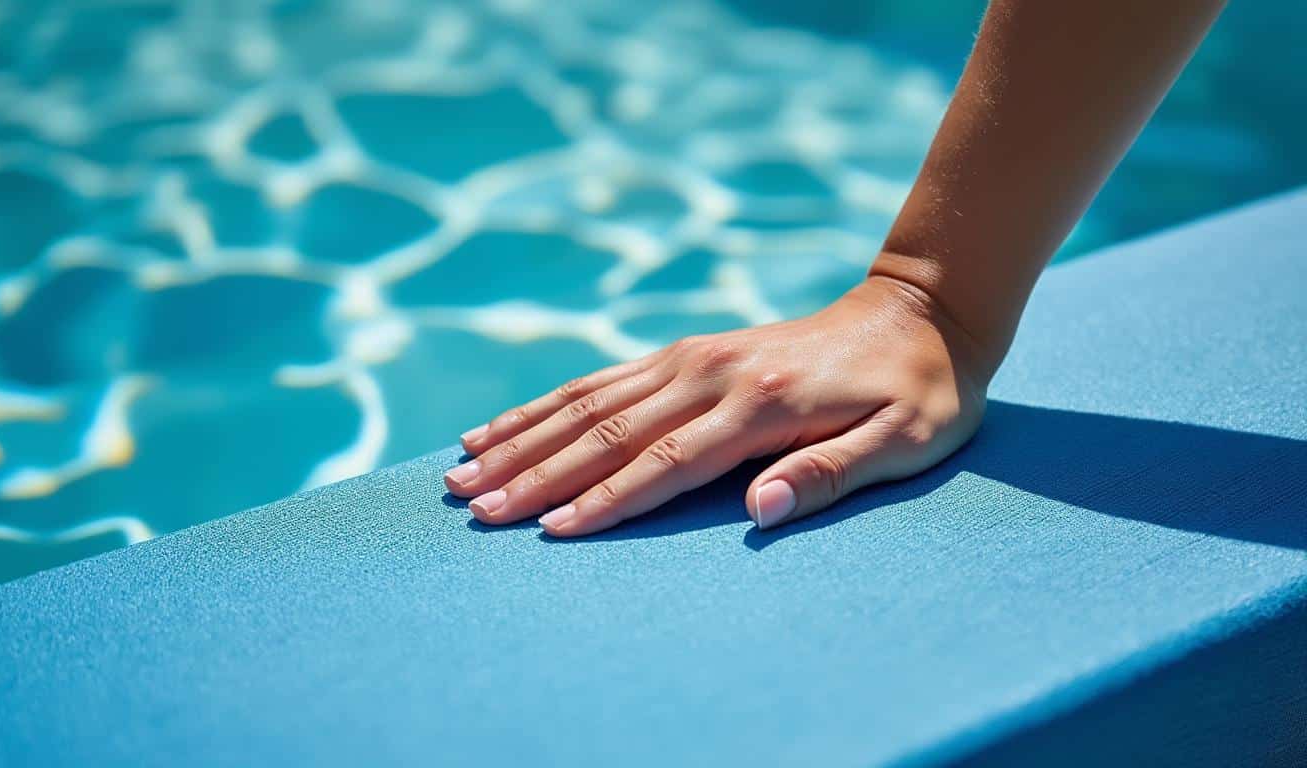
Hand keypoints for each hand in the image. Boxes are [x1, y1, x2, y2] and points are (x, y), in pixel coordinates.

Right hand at [444, 275, 992, 535]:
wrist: (919, 312)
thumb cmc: (919, 392)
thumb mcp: (904, 442)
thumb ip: (831, 474)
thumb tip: (760, 508)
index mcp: (757, 406)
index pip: (664, 464)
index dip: (606, 502)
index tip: (548, 532)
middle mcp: (710, 375)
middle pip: (606, 431)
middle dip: (535, 473)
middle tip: (472, 507)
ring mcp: (691, 357)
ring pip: (588, 400)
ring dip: (523, 437)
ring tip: (462, 467)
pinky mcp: (684, 350)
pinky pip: (601, 378)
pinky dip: (547, 403)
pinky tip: (507, 424)